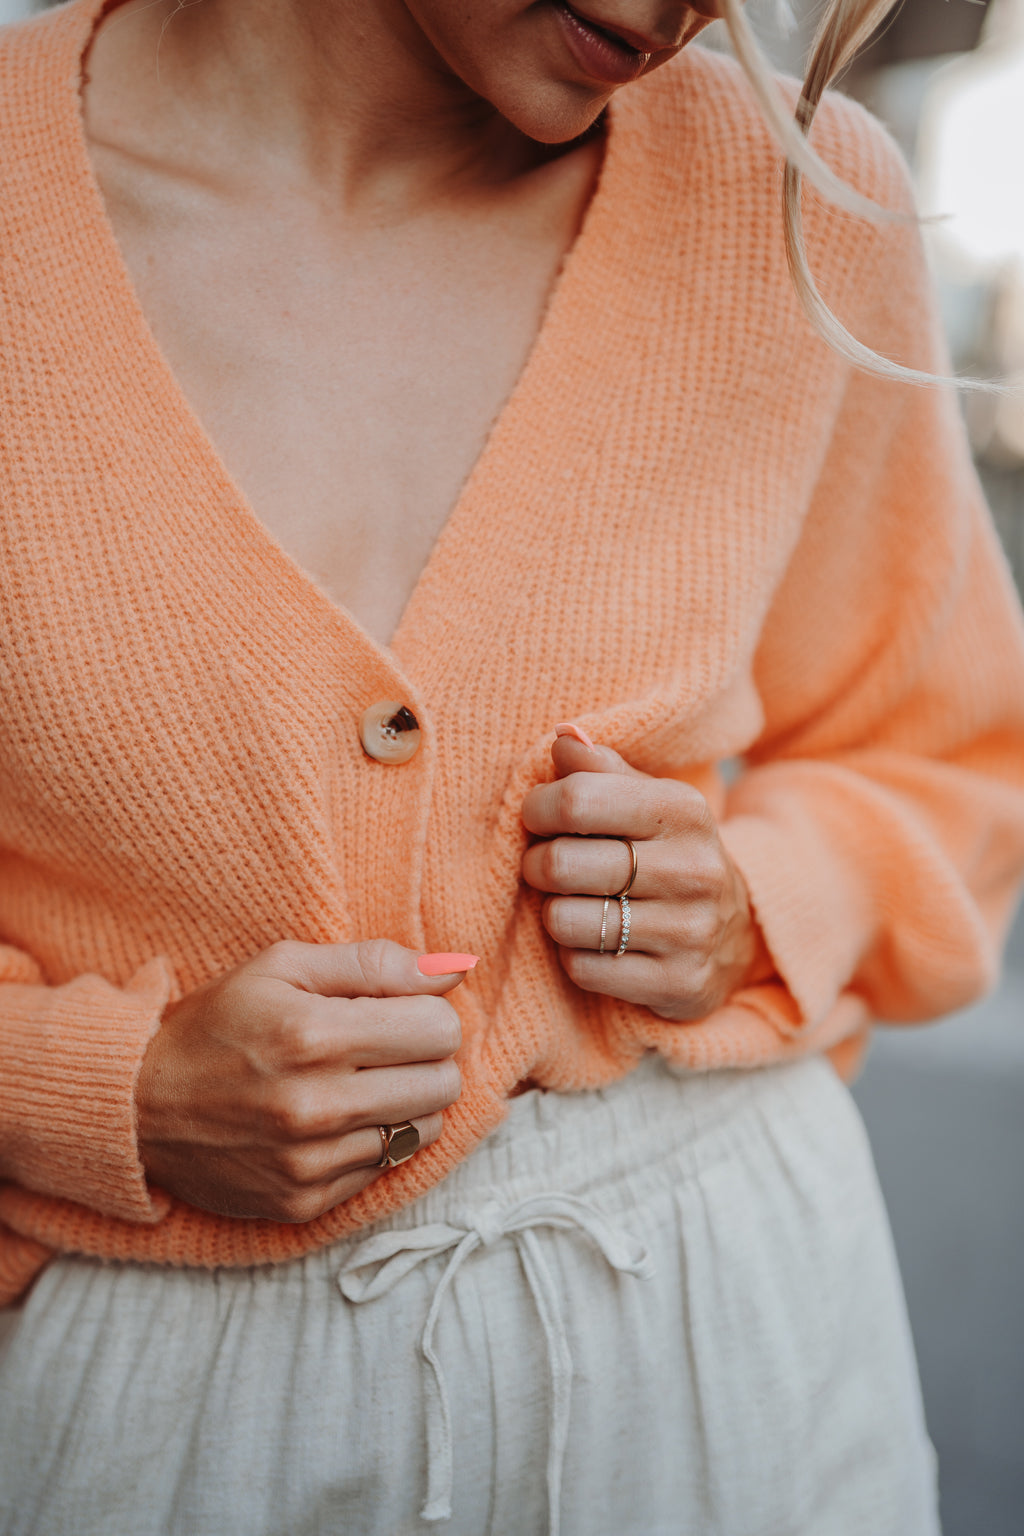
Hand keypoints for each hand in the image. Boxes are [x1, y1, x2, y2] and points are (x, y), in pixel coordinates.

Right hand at [135, 940, 470, 1222]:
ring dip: (406, 1103)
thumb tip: (455, 968)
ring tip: (360, 1083)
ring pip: (423, 1130)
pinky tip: (334, 1121)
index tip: (398, 1012)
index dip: (428, 1014)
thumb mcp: (283, 965)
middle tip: (384, 1048)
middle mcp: (316, 1105)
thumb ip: (373, 963)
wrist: (138, 1106)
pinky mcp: (303, 1202)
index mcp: (314, 1034)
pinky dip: (372, 1141)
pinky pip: (383, 1169)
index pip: (439, 1030)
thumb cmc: (217, 1023)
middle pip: (443, 1083)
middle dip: (426, 1058)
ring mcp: (310, 1162)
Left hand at [520, 729, 770, 1021]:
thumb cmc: (667, 855)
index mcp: (683, 809)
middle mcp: (694, 868)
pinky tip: (595, 945)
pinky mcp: (680, 983)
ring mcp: (690, 931)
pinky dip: (573, 957)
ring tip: (572, 905)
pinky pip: (584, 969)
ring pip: (566, 921)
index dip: (537, 808)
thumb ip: (600, 767)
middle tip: (547, 868)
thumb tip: (564, 737)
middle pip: (562, 863)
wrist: (737, 935)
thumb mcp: (647, 801)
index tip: (537, 818)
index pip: (576, 799)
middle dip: (537, 865)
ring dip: (554, 915)